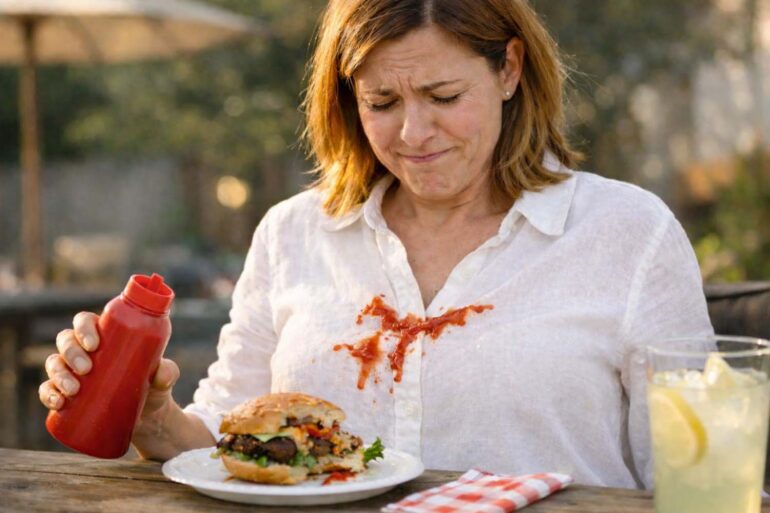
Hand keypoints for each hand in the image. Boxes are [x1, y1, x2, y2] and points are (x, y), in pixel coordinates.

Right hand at [38, 311, 179, 423]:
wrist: (148, 416)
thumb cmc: (153, 386)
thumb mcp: (163, 377)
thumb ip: (168, 372)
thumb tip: (162, 375)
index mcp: (105, 335)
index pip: (85, 322)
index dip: (84, 328)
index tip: (94, 344)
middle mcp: (84, 350)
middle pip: (66, 341)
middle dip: (72, 353)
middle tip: (87, 369)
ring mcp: (72, 372)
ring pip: (54, 363)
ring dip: (58, 374)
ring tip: (74, 390)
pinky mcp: (67, 394)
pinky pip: (47, 389)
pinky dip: (48, 394)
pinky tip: (58, 402)